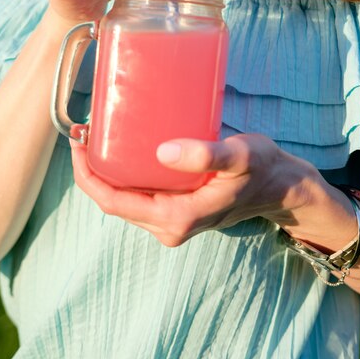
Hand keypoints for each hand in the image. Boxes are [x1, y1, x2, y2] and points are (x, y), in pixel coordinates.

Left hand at [70, 132, 320, 245]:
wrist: (281, 187)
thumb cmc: (263, 169)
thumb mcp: (240, 156)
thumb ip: (207, 155)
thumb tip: (163, 151)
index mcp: (177, 217)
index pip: (114, 202)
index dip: (88, 175)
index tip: (78, 143)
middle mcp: (170, 226)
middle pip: (113, 202)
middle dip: (91, 170)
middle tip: (84, 132)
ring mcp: (173, 221)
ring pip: (124, 200)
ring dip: (106, 173)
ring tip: (98, 137)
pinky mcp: (177, 211)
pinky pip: (139, 195)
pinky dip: (125, 175)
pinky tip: (124, 149)